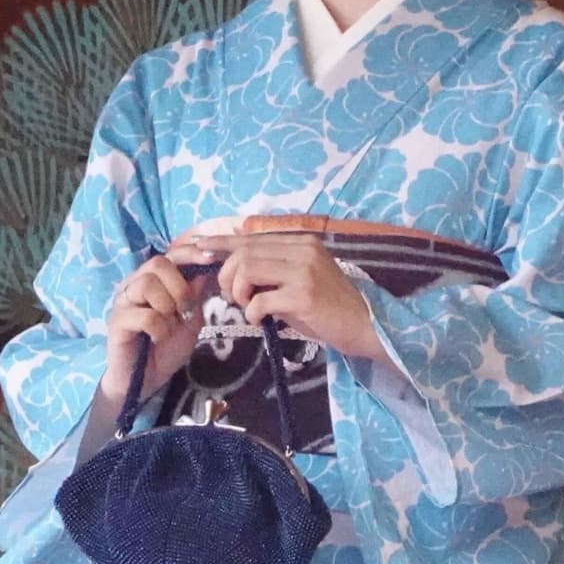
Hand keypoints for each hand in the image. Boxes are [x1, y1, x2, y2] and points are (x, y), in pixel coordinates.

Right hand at [99, 243, 211, 402]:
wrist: (148, 379)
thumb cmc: (167, 348)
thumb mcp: (191, 320)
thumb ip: (196, 296)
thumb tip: (204, 271)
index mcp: (154, 280)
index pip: (170, 255)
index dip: (190, 253)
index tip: (211, 259)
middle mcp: (134, 285)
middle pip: (157, 263)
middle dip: (179, 286)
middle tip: (186, 310)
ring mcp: (123, 301)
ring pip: (147, 284)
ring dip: (167, 306)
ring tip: (170, 325)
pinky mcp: (116, 321)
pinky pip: (144, 315)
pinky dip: (159, 328)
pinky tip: (158, 338)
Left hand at [191, 231, 379, 361]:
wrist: (365, 326)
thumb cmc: (328, 307)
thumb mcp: (300, 280)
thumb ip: (272, 270)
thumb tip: (233, 269)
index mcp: (301, 242)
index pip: (252, 237)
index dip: (221, 242)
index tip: (199, 247)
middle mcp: (303, 249)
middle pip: (244, 252)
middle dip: (228, 276)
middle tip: (234, 297)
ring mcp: (304, 271)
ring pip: (248, 269)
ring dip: (239, 292)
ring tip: (247, 307)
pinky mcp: (304, 295)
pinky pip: (260, 299)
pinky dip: (252, 312)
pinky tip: (260, 320)